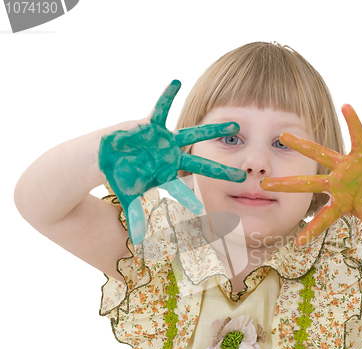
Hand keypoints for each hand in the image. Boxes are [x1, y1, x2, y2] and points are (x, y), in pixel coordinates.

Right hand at [98, 80, 246, 244]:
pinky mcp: (149, 126)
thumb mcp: (129, 198)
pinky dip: (166, 96)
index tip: (215, 215)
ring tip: (234, 126)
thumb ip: (136, 215)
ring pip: (192, 135)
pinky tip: (176, 81)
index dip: (200, 201)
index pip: (188, 189)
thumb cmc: (120, 176)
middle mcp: (171, 156)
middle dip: (222, 168)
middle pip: (202, 164)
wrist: (104, 157)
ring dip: (213, 132)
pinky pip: (158, 109)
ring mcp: (163, 141)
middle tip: (243, 174)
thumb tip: (137, 240)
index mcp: (168, 173)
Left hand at [260, 104, 361, 273]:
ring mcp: (347, 166)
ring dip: (303, 146)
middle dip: (286, 185)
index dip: (312, 230)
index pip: (322, 218)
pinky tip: (347, 105)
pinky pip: (359, 135)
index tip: (297, 242)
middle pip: (307, 185)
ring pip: (321, 155)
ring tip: (282, 135)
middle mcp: (338, 183)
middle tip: (263, 184)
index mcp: (340, 202)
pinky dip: (355, 122)